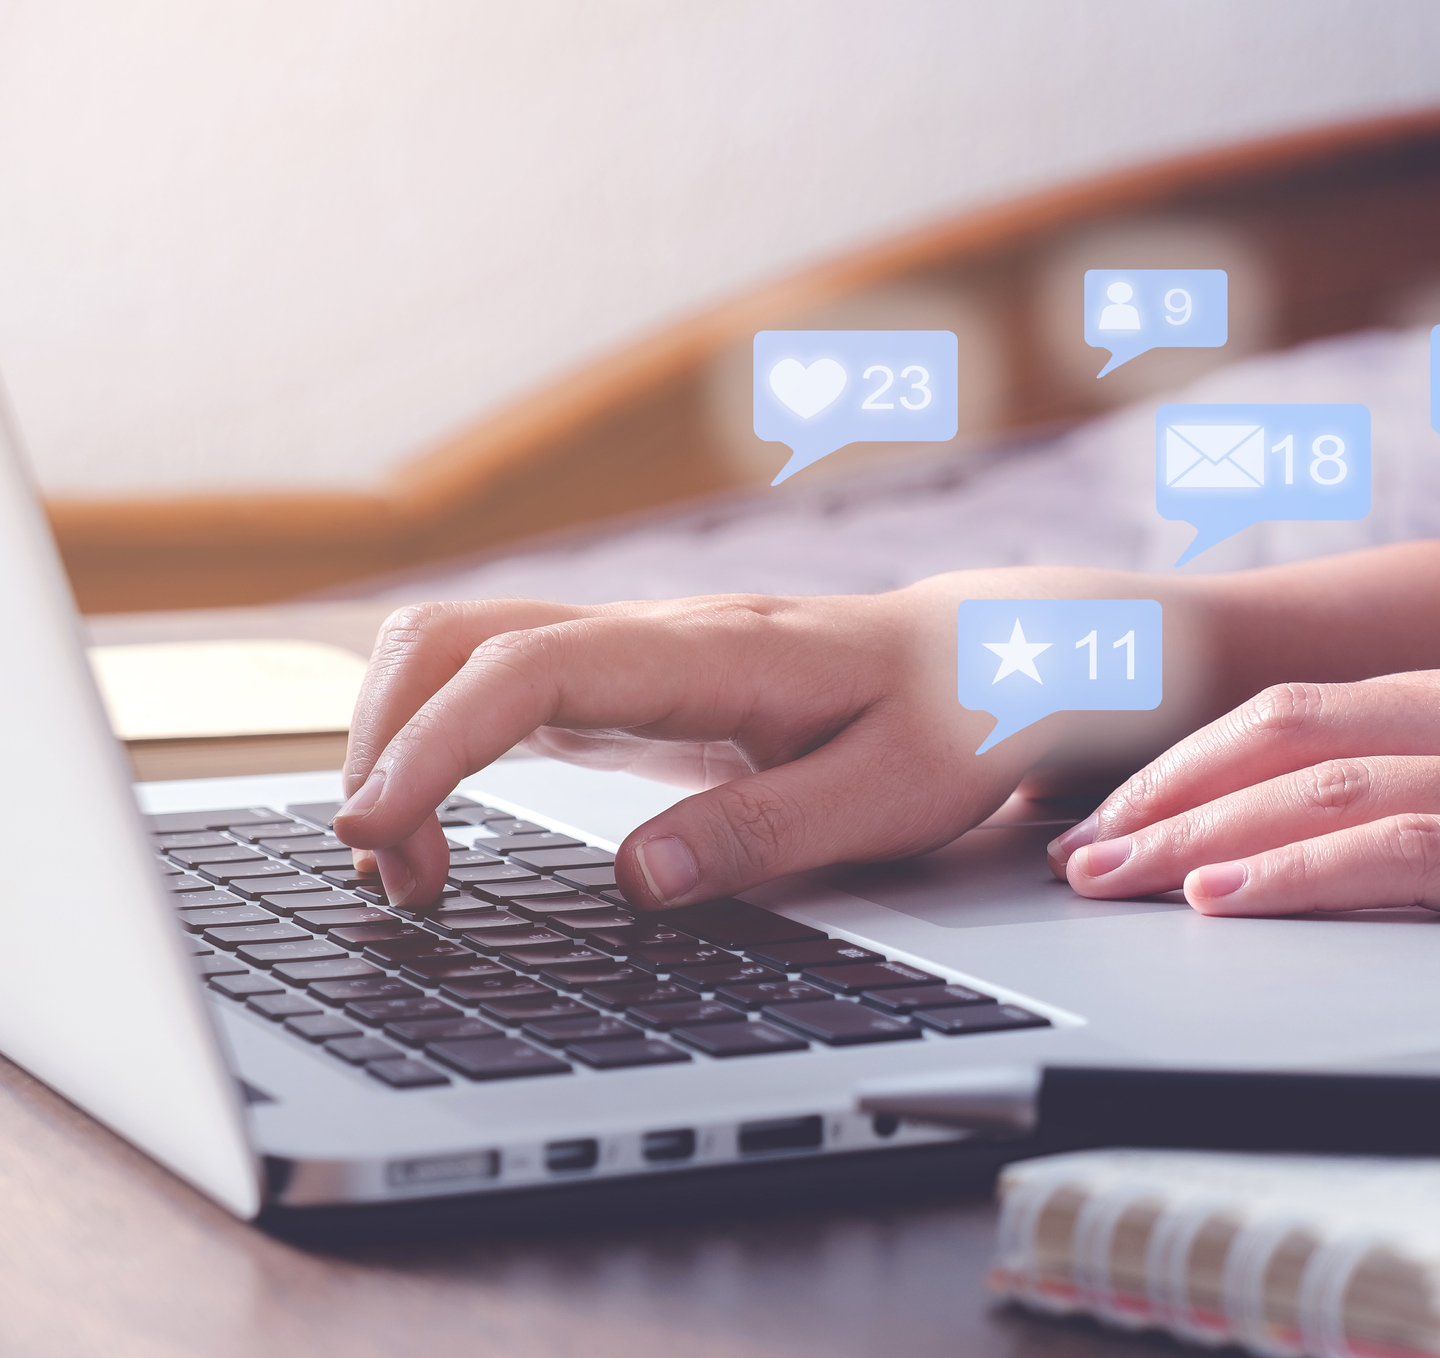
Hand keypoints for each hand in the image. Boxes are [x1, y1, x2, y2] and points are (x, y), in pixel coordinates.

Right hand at [331, 584, 1052, 908]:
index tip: (378, 830)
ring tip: (411, 872)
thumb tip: (637, 880)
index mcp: (716, 652)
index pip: (533, 667)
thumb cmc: (950, 718)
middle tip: (388, 874)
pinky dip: (436, 749)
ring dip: (399, 744)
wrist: (986, 657)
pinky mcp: (624, 685)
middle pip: (457, 636)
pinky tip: (439, 832)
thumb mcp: (892, 794)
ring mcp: (631, 653)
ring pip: (459, 651)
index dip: (437, 743)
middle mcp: (654, 636)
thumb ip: (769, 833)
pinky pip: (494, 689)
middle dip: (383, 741)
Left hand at [1049, 655, 1439, 987]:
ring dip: (1202, 833)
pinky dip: (1305, 870)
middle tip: (1076, 842)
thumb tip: (1409, 835)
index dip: (1204, 748)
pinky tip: (1232, 897)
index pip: (1321, 702)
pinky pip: (1412, 850)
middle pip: (1296, 726)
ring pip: (1332, 780)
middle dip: (1169, 785)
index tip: (1126, 796)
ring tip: (1111, 876)